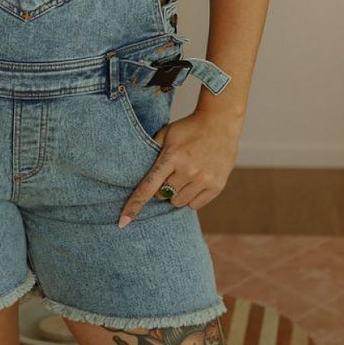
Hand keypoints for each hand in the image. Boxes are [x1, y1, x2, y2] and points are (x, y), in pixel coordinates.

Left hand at [117, 108, 242, 223]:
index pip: (148, 186)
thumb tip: (135, 170)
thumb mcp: (167, 133)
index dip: (134, 205)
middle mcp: (188, 170)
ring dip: (177, 194)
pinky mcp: (217, 186)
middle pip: (163, 196)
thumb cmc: (189, 128)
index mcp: (172, 156)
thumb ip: (151, 150)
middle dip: (162, 188)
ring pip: (178, 203)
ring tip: (184, 176)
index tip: (123, 222)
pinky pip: (195, 205)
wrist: (220, 123)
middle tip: (170, 174)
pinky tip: (195, 181)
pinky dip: (191, 198)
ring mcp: (204, 179)